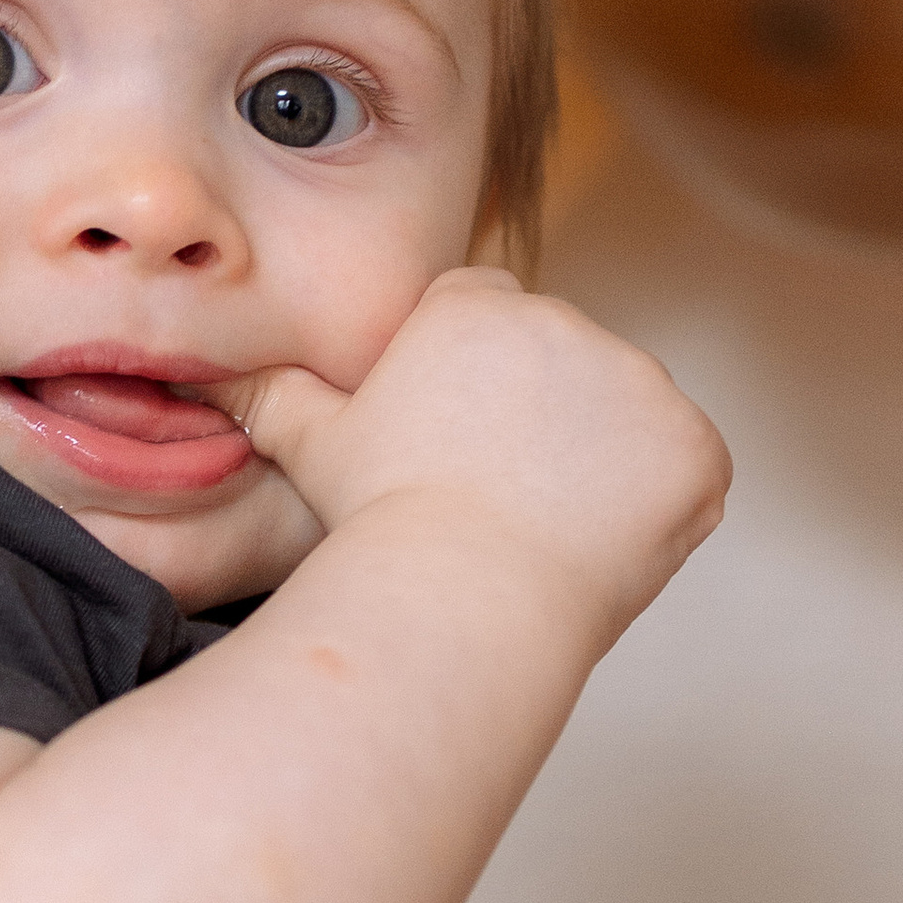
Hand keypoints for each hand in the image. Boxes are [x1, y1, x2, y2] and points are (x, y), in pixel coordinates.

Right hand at [219, 267, 730, 659]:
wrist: (457, 598)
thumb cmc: (378, 522)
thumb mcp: (313, 447)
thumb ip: (274, 395)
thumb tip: (208, 375)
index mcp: (477, 304)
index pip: (492, 323)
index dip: (475, 393)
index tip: (457, 454)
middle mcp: (566, 322)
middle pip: (565, 367)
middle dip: (543, 424)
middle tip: (497, 506)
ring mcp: (640, 383)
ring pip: (625, 419)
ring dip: (601, 466)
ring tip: (539, 534)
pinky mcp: (693, 446)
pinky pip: (685, 471)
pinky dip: (657, 509)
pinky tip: (597, 548)